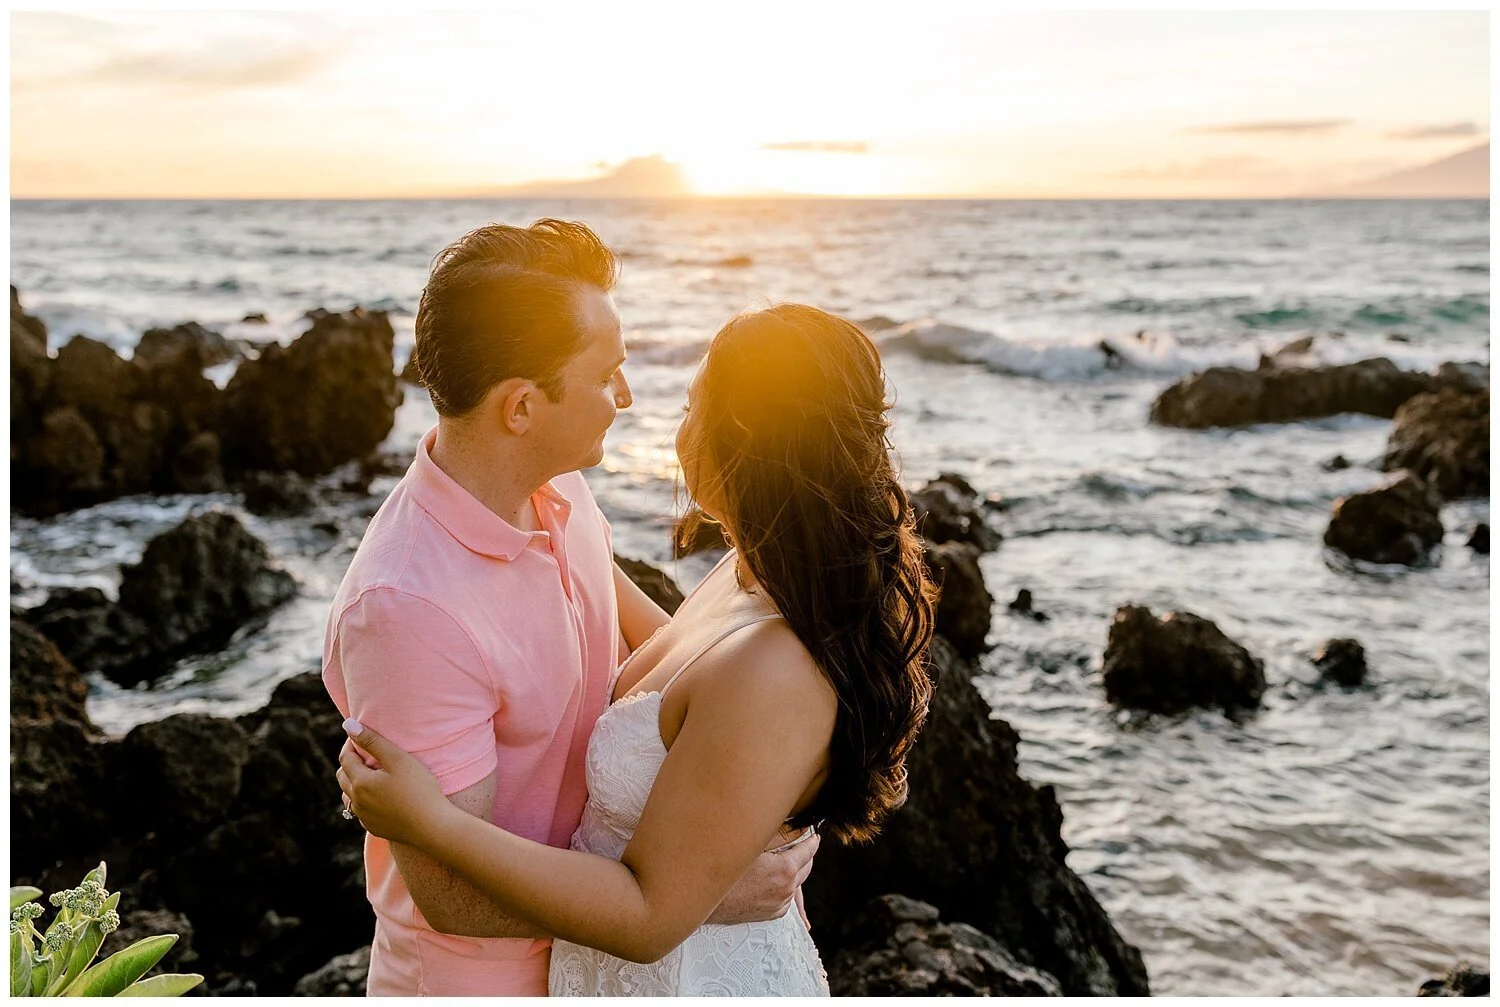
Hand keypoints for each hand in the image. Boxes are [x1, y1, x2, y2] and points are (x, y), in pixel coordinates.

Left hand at [336, 719, 451, 848]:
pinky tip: (381, 795)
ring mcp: (364, 817)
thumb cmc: (420, 789)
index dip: (352, 743)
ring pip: (348, 795)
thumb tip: (348, 725)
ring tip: (373, 774)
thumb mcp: (398, 760)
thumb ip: (373, 741)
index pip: (346, 757)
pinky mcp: (373, 828)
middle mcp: (357, 802)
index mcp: (360, 783)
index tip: (363, 735)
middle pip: (343, 776)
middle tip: (368, 752)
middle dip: (351, 761)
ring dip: (355, 782)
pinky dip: (364, 799)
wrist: (433, 827)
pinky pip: (361, 810)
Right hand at [705, 826, 818, 925]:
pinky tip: (774, 878)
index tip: (813, 834)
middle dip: (805, 855)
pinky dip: (784, 887)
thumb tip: (803, 828)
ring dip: (794, 871)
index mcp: (785, 869)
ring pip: (796, 884)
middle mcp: (786, 889)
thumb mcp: (753, 844)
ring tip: (785, 859)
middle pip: (806, 868)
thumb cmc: (724, 866)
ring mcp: (778, 904)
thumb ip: (782, 834)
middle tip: (800, 843)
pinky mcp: (770, 915)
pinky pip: (786, 898)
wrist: (702, 896)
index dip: (811, 840)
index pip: (808, 851)